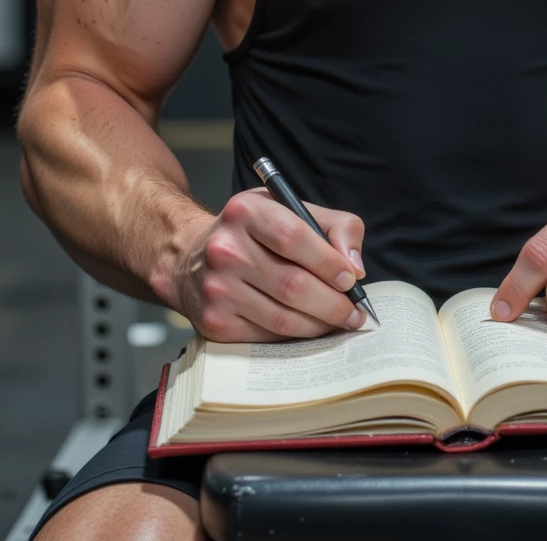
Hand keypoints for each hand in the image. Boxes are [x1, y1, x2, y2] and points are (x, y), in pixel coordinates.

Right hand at [174, 187, 367, 341]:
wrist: (191, 258)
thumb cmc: (253, 233)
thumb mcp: (290, 210)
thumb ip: (334, 226)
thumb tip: (355, 267)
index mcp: (245, 211)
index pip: (294, 237)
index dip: (329, 262)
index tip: (352, 279)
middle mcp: (225, 249)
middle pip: (293, 284)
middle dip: (333, 303)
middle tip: (355, 312)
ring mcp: (216, 288)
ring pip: (283, 318)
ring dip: (320, 324)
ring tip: (339, 321)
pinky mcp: (214, 322)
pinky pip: (267, 336)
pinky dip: (296, 336)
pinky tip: (309, 328)